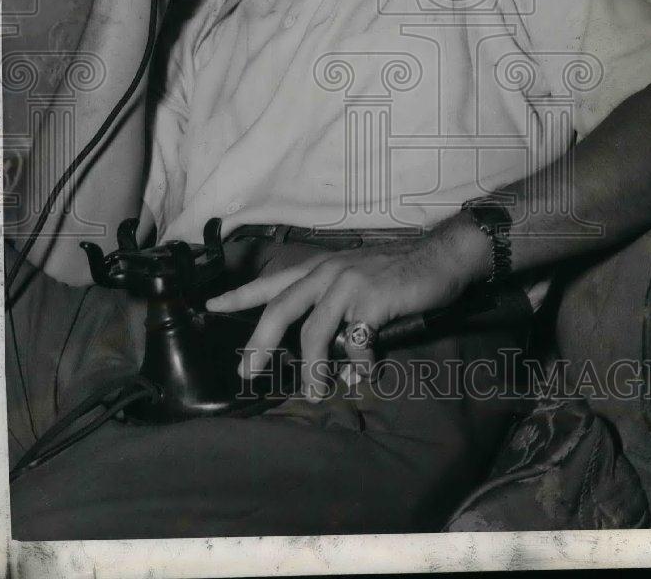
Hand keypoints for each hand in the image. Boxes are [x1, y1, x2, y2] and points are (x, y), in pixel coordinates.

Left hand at [206, 217, 490, 398]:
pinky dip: (357, 363)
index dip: (239, 295)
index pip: (271, 282)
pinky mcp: (372, 300)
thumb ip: (333, 304)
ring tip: (315, 392)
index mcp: (320, 269)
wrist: (439, 257)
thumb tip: (320, 346)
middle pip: (279, 309)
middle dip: (259, 344)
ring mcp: (348, 285)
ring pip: (313, 333)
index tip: (211, 307)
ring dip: (312, 369)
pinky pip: (354, 341)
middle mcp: (327, 273)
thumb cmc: (399, 270)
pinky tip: (365, 371)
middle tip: (248, 372)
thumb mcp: (357, 276)